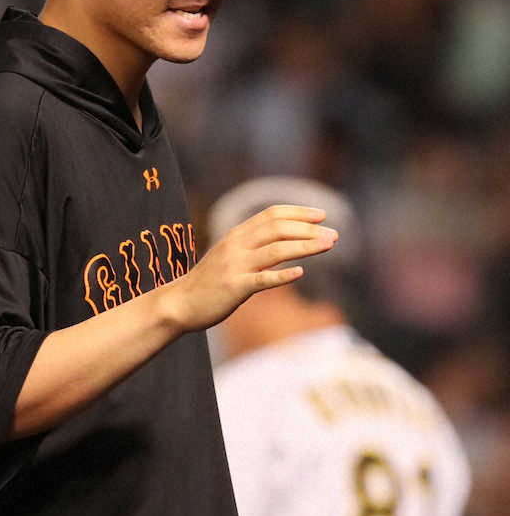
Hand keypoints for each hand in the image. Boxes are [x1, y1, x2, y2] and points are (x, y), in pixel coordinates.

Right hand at [171, 205, 337, 332]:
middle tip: (335, 234)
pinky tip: (300, 272)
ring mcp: (235, 266)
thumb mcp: (229, 255)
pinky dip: (282, 275)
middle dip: (309, 229)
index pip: (271, 214)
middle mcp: (236, 245)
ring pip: (275, 250)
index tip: (322, 215)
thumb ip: (252, 246)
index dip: (298, 212)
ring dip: (306, 246)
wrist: (181, 303)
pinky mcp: (234, 287)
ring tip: (329, 246)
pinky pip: (262, 280)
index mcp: (236, 235)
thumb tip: (283, 240)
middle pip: (277, 228)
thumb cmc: (209, 281)